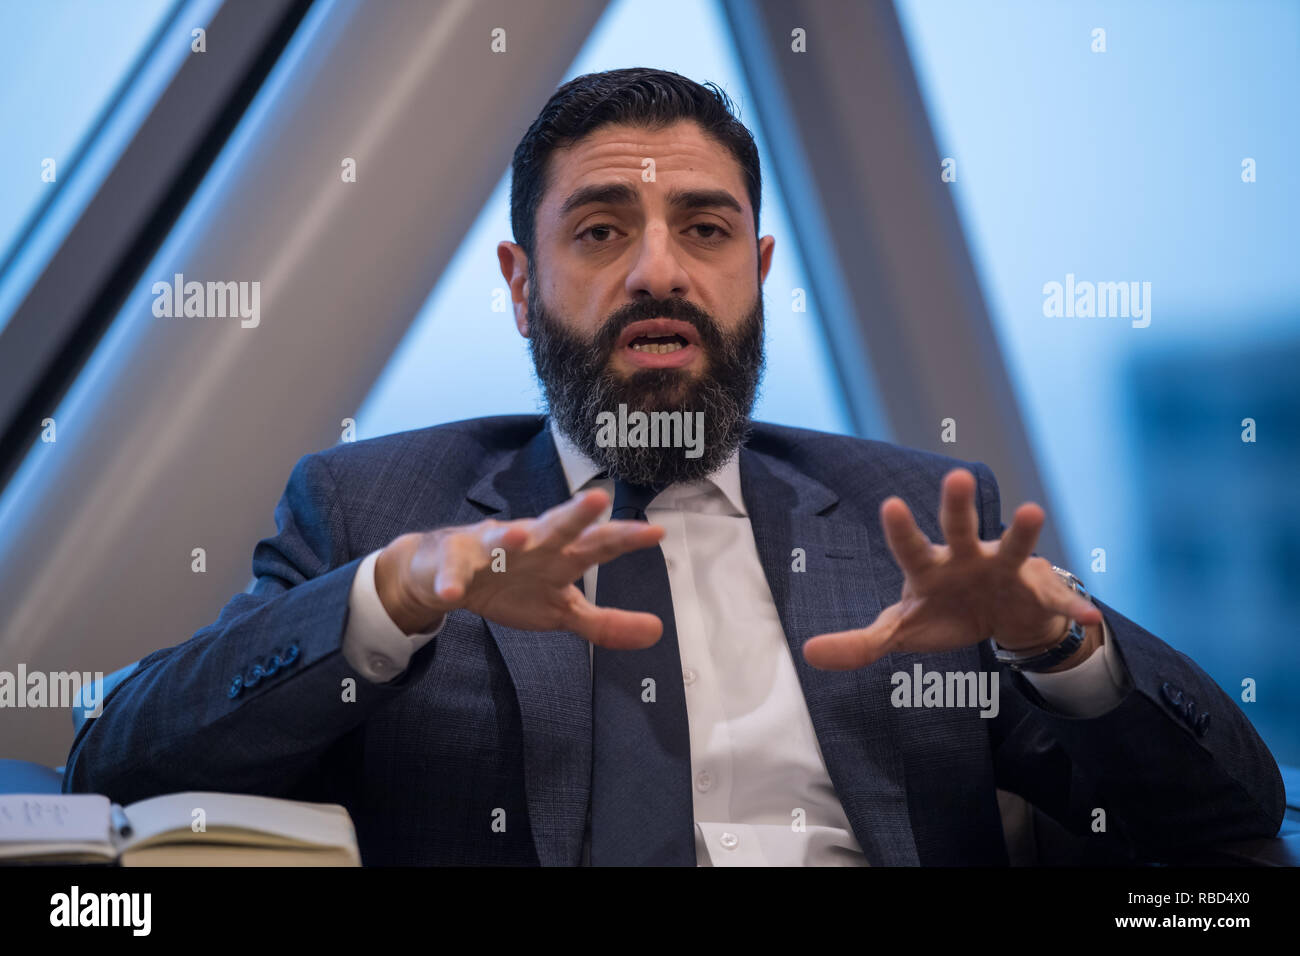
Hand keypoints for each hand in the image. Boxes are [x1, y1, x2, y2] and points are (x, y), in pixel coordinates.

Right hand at [375, 489, 665, 648]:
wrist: (449, 575)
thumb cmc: (514, 586)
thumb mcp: (562, 610)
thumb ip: (605, 623)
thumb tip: (657, 631)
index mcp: (560, 555)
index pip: (598, 544)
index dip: (625, 538)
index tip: (655, 532)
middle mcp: (531, 544)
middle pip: (556, 527)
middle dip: (576, 514)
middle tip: (597, 499)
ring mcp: (490, 548)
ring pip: (500, 538)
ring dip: (508, 537)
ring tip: (519, 535)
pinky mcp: (454, 562)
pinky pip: (453, 573)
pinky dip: (451, 582)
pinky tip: (451, 594)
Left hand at [802, 468, 1100, 670]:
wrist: (997, 619)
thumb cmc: (942, 613)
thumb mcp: (900, 630)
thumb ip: (860, 642)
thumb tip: (808, 654)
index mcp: (929, 568)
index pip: (910, 546)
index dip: (901, 528)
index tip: (891, 504)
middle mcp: (966, 558)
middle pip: (958, 528)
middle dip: (957, 505)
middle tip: (956, 476)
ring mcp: (1004, 571)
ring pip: (1012, 548)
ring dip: (1022, 532)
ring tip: (1033, 511)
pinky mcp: (1036, 593)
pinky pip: (1057, 601)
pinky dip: (1073, 608)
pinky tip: (1089, 615)